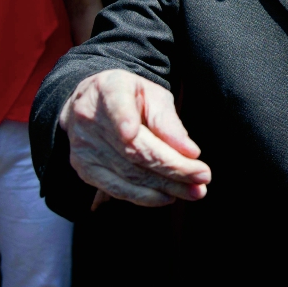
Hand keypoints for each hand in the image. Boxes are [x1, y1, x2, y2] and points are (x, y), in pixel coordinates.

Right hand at [60, 69, 210, 207]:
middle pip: (133, 149)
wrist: (94, 105)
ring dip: (165, 186)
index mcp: (109, 90)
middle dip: (172, 167)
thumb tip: (189, 152)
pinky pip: (117, 189)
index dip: (122, 118)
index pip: (116, 104)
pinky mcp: (85, 170)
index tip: (131, 132)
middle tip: (203, 176)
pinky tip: (167, 197)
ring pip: (128, 173)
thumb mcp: (152, 96)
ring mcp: (84, 147)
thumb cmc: (132, 99)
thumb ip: (168, 121)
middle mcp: (90, 119)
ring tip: (195, 191)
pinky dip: (145, 196)